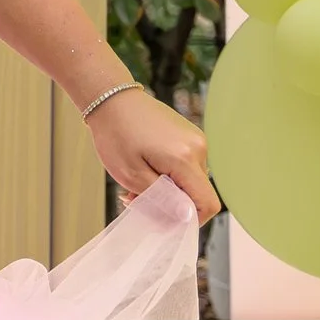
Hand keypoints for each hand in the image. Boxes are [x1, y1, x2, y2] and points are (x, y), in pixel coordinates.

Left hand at [90, 83, 217, 222]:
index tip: (164, 219)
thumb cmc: (116, 134)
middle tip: (136, 199)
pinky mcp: (189, 134)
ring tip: (135, 183)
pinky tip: (145, 169)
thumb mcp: (132, 175)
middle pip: (198, 193)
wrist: (110, 98)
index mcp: (186, 159)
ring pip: (190, 180)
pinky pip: (186, 165)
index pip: (208, 204)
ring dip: (167, 189)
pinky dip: (168, 174)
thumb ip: (162, 199)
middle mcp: (198, 148)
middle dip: (171, 204)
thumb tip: (185, 218)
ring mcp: (195, 139)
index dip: (191, 220)